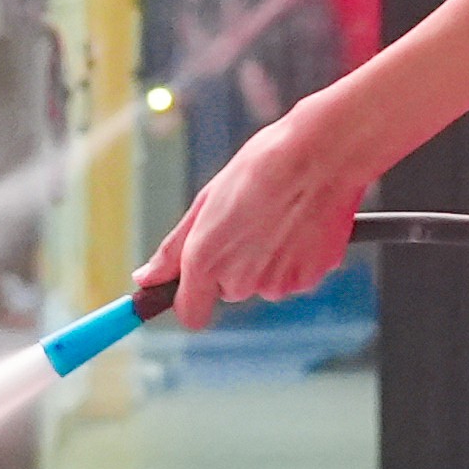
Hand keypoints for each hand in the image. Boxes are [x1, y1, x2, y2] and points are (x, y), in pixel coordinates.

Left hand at [142, 96, 376, 328]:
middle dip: (236, 263)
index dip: (191, 298)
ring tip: (280, 216)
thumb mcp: (207, 200)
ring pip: (264, 282)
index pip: (190, 313)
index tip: (194, 284)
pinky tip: (302, 224)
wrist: (322, 155)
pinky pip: (295, 277)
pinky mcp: (310, 278)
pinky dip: (297, 258)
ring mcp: (277, 283)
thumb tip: (146, 278)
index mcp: (205, 260)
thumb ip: (174, 249)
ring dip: (269, 260)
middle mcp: (239, 280)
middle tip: (251, 220)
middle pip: (229, 289)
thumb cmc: (264, 166)